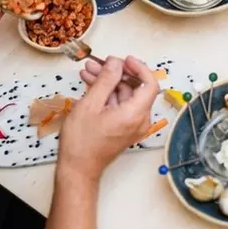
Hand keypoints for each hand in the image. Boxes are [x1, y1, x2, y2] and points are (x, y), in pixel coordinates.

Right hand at [57, 56, 159, 181]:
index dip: (139, 68)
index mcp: (135, 115)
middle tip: (98, 63)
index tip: (125, 60)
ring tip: (89, 71)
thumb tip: (116, 62)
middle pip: (135, 88)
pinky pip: (120, 105)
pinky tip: (91, 84)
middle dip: (116, 73)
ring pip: (125, 95)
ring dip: (108, 82)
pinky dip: (107, 94)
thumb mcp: (90, 104)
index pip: (150, 84)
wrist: (77, 168)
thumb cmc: (82, 142)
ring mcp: (132, 125)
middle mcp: (139, 120)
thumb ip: (106, 80)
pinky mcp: (124, 128)